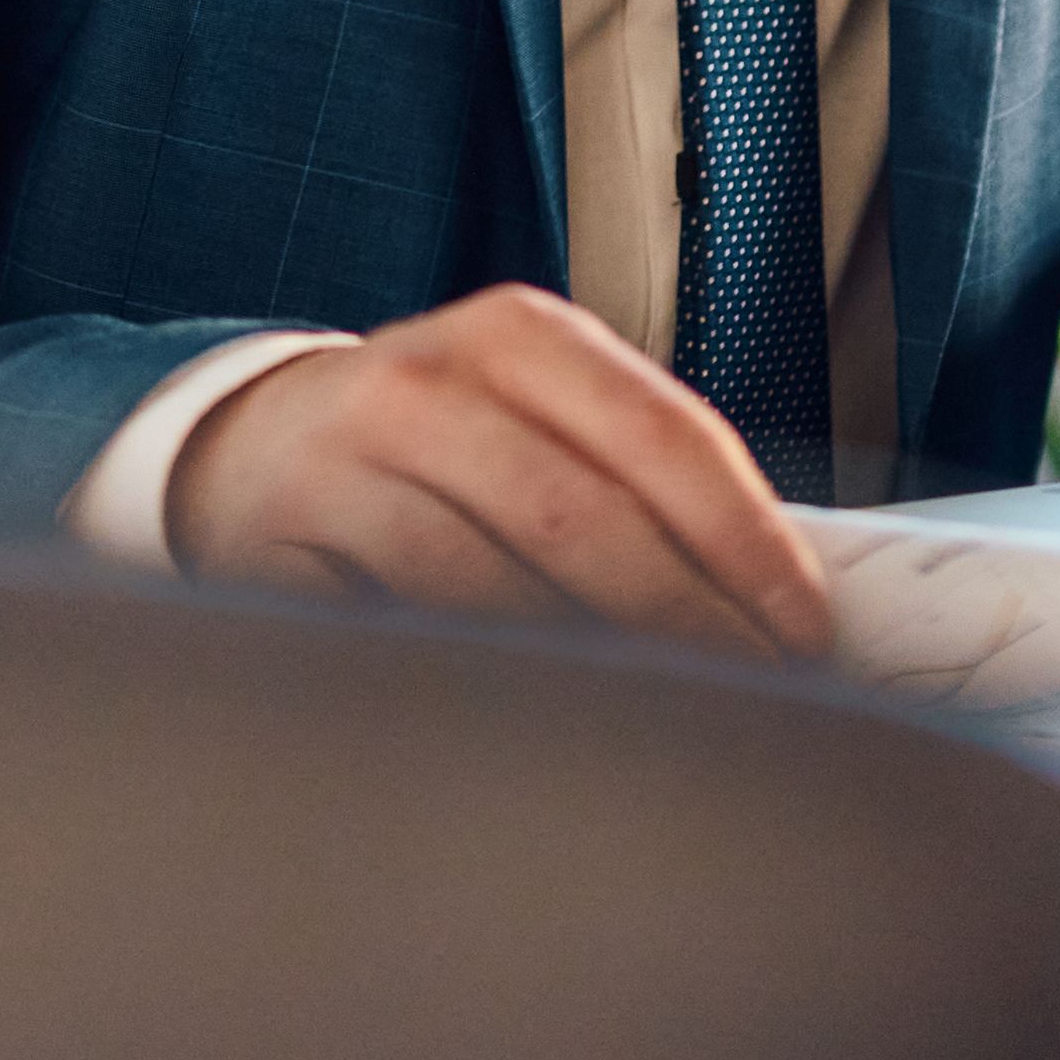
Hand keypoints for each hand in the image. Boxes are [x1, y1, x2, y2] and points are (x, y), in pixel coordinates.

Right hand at [162, 284, 834, 661]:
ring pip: (490, 586)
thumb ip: (634, 478)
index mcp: (517, 335)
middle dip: (685, 621)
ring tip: (663, 724)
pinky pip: (402, 634)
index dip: (744, 540)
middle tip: (756, 699)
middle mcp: (426, 378)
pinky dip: (481, 683)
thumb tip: (776, 596)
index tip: (805, 628)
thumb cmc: (439, 451)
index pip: (660, 433)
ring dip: (590, 670)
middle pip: (582, 516)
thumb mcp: (532, 420)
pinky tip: (538, 719)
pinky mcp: (283, 544)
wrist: (255, 453)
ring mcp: (346, 460)